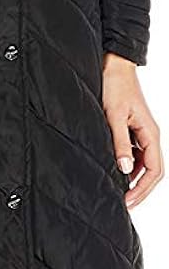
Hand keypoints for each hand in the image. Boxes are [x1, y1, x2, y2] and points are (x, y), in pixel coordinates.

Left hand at [101, 53, 163, 208]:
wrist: (114, 64)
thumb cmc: (115, 86)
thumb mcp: (113, 116)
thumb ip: (120, 144)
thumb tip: (126, 170)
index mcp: (150, 133)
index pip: (155, 170)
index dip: (143, 188)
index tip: (128, 200)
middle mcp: (150, 135)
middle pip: (153, 171)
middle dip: (140, 189)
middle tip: (124, 204)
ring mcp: (142, 133)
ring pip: (144, 164)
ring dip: (134, 179)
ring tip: (118, 192)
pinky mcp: (133, 129)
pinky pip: (136, 154)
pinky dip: (128, 166)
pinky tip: (115, 172)